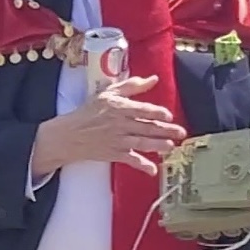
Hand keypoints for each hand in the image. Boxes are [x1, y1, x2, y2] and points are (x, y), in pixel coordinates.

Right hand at [32, 75, 186, 176]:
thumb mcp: (108, 93)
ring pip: (141, 143)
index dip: (157, 113)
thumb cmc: (89, 111)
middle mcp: (119, 124)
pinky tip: (153, 170)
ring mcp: (117, 140)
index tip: (169, 116)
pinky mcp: (114, 154)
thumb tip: (153, 79)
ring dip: (158, 145)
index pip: (142, 110)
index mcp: (119, 107)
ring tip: (171, 147)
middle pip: (146, 127)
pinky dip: (142, 165)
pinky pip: (131, 160)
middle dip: (165, 131)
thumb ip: (131, 86)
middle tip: (181, 133)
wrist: (69, 135)